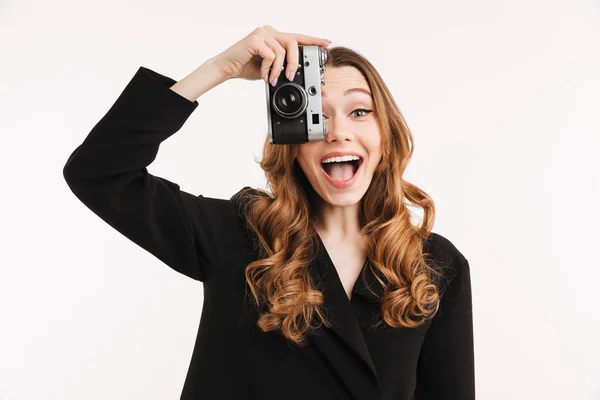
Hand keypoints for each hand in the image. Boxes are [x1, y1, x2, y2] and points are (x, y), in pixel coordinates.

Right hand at [212, 25, 330, 84]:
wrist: (227, 68)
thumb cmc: (246, 67)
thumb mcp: (270, 66)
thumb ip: (282, 64)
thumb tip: (295, 71)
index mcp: (274, 36)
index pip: (297, 37)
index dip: (313, 40)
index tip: (326, 43)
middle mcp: (269, 31)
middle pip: (292, 43)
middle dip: (295, 62)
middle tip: (290, 76)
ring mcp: (262, 33)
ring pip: (282, 51)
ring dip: (278, 69)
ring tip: (271, 79)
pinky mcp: (255, 39)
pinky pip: (271, 55)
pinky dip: (268, 68)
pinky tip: (262, 74)